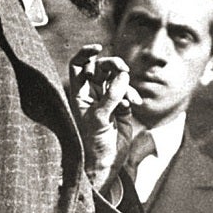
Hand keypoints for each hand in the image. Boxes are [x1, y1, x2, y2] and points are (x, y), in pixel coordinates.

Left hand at [67, 45, 140, 190]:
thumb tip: (123, 75)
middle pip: (101, 68)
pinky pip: (127, 93)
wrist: (105, 164)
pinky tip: (134, 104)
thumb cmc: (93, 144)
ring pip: (117, 79)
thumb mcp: (99, 118)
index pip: (78, 65)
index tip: (98, 48)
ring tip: (129, 98)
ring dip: (125, 82)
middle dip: (112, 65)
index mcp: (79, 94)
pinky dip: (132, 95)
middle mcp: (92, 94)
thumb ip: (111, 96)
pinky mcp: (121, 109)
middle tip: (122, 69)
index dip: (86, 53)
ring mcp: (107, 101)